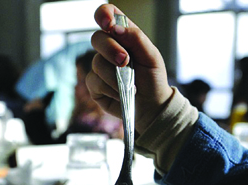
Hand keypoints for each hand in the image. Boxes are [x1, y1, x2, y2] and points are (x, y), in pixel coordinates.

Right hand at [86, 4, 172, 134]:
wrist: (151, 106)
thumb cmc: (153, 79)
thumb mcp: (152, 57)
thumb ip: (136, 38)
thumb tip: (115, 27)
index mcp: (123, 36)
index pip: (107, 15)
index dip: (103, 14)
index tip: (108, 23)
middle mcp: (108, 49)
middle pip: (97, 38)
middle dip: (110, 49)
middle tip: (125, 62)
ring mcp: (99, 67)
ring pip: (97, 63)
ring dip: (115, 76)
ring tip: (131, 86)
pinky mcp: (94, 86)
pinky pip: (95, 82)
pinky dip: (111, 89)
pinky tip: (121, 94)